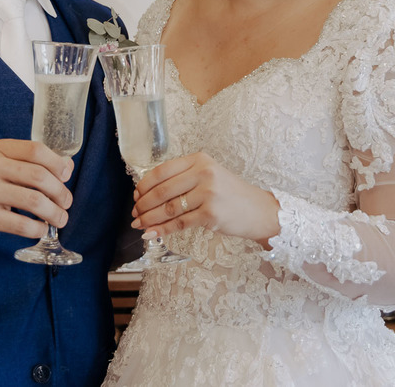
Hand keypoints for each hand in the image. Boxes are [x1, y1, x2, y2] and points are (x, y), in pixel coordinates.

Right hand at [0, 139, 73, 244]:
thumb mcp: (2, 165)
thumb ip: (32, 163)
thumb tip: (68, 166)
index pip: (36, 150)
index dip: (57, 164)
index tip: (66, 176)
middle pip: (39, 176)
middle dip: (60, 192)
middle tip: (66, 202)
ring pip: (34, 201)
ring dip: (54, 213)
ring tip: (60, 218)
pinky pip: (22, 224)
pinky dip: (38, 229)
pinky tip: (41, 229)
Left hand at [131, 152, 279, 246]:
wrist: (259, 210)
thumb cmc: (231, 194)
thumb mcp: (210, 176)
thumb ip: (184, 179)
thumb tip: (149, 194)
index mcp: (199, 160)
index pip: (162, 170)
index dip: (144, 185)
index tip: (136, 195)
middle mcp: (203, 173)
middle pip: (162, 190)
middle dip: (143, 204)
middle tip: (135, 214)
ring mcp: (208, 194)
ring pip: (168, 208)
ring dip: (150, 218)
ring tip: (140, 224)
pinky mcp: (210, 214)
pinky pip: (179, 223)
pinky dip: (162, 230)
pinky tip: (152, 233)